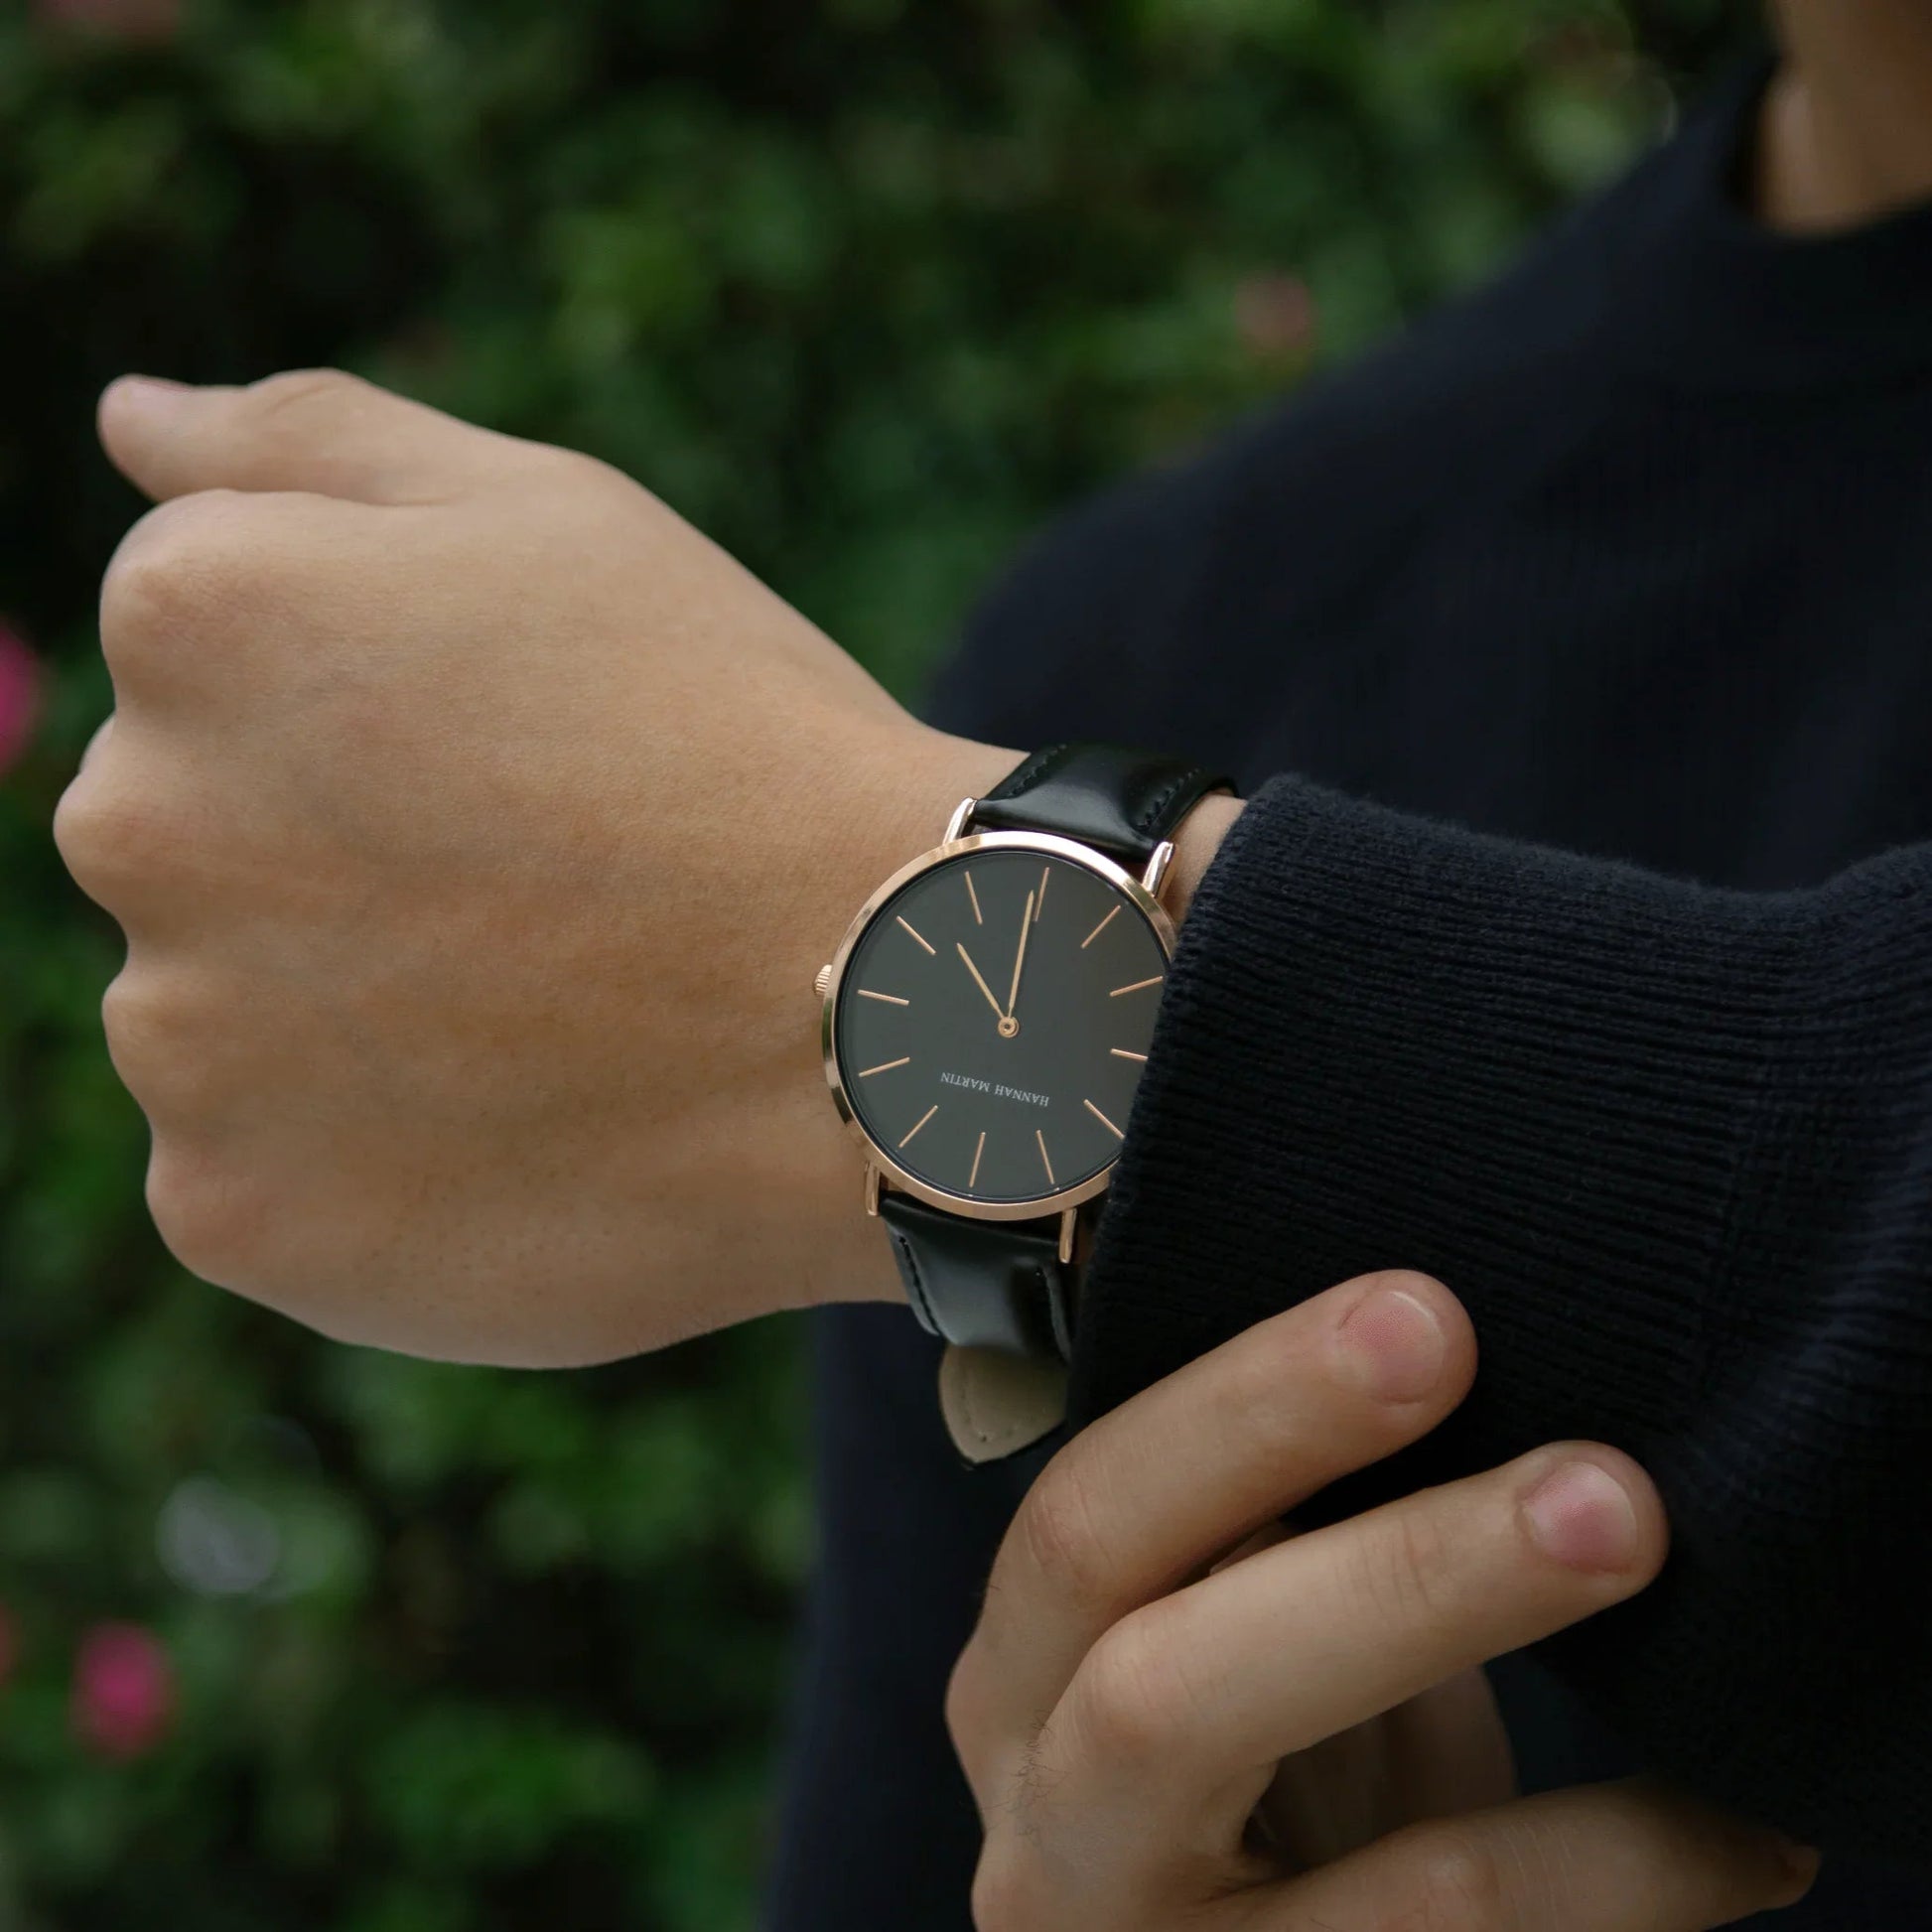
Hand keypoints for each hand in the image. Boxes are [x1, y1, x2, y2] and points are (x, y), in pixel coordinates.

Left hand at [53, 369, 1063, 1362]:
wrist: (880, 1014)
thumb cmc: (733, 740)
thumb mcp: (550, 517)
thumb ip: (307, 446)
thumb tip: (127, 418)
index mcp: (197, 617)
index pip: (198, 655)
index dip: (373, 705)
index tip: (511, 756)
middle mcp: (135, 820)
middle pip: (194, 834)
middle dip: (328, 853)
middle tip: (538, 892)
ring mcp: (175, 1037)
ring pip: (221, 1013)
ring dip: (342, 1016)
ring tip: (541, 1022)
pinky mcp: (229, 1212)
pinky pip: (259, 1171)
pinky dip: (357, 1163)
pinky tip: (509, 1131)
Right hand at [946, 1270, 1819, 1930]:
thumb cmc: (1245, 1769)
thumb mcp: (1228, 1634)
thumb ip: (1275, 1535)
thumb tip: (1443, 1350)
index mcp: (1021, 1676)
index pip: (1086, 1525)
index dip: (1245, 1414)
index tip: (1426, 1317)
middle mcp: (1053, 1837)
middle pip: (1173, 1702)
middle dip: (1403, 1578)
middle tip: (1603, 1489)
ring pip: (1390, 1901)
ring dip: (1599, 1805)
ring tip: (1709, 1686)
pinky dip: (1636, 1890)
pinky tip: (1744, 1835)